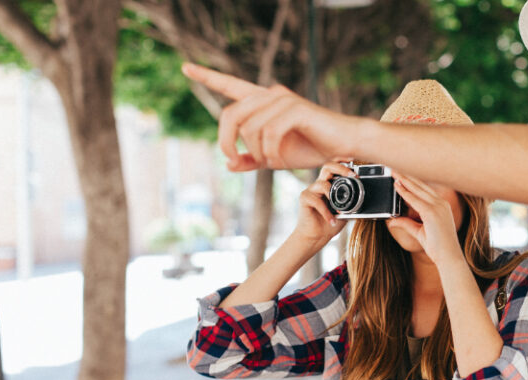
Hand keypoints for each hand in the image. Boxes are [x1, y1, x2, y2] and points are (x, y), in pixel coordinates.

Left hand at [181, 63, 367, 170]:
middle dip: (227, 141)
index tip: (185, 67)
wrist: (342, 145)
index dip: (207, 76)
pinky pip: (269, 133)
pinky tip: (281, 160)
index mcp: (262, 102)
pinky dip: (272, 153)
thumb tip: (228, 164)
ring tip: (272, 161)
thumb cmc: (310, 148)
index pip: (230, 86)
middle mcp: (270, 95)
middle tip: (235, 159)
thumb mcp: (274, 157)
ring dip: (257, 152)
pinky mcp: (296, 109)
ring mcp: (283, 100)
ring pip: (250, 128)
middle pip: (230, 114)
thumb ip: (252, 159)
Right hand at [292, 161, 353, 248]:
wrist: (317, 236)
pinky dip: (326, 212)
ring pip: (323, 184)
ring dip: (333, 197)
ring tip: (339, 211)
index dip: (344, 164)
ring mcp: (311, 190)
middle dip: (341, 169)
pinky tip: (331, 220)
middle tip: (352, 176)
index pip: (336, 168)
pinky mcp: (304, 198)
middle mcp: (320, 184)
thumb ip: (353, 203)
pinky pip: (317, 200)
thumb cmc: (330, 223)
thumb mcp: (346, 212)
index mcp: (330, 185)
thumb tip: (367, 199)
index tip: (357, 170)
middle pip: (328, 166)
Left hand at [386, 173, 464, 266]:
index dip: (413, 181)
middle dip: (407, 176)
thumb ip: (406, 224)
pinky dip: (405, 192)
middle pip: (421, 185)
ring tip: (394, 172)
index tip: (403, 174)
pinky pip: (415, 199)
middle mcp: (441, 204)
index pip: (425, 190)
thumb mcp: (419, 232)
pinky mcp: (432, 213)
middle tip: (395, 168)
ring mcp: (438, 207)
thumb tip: (392, 221)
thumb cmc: (439, 247)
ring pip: (418, 189)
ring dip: (405, 179)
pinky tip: (397, 186)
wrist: (449, 257)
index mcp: (442, 206)